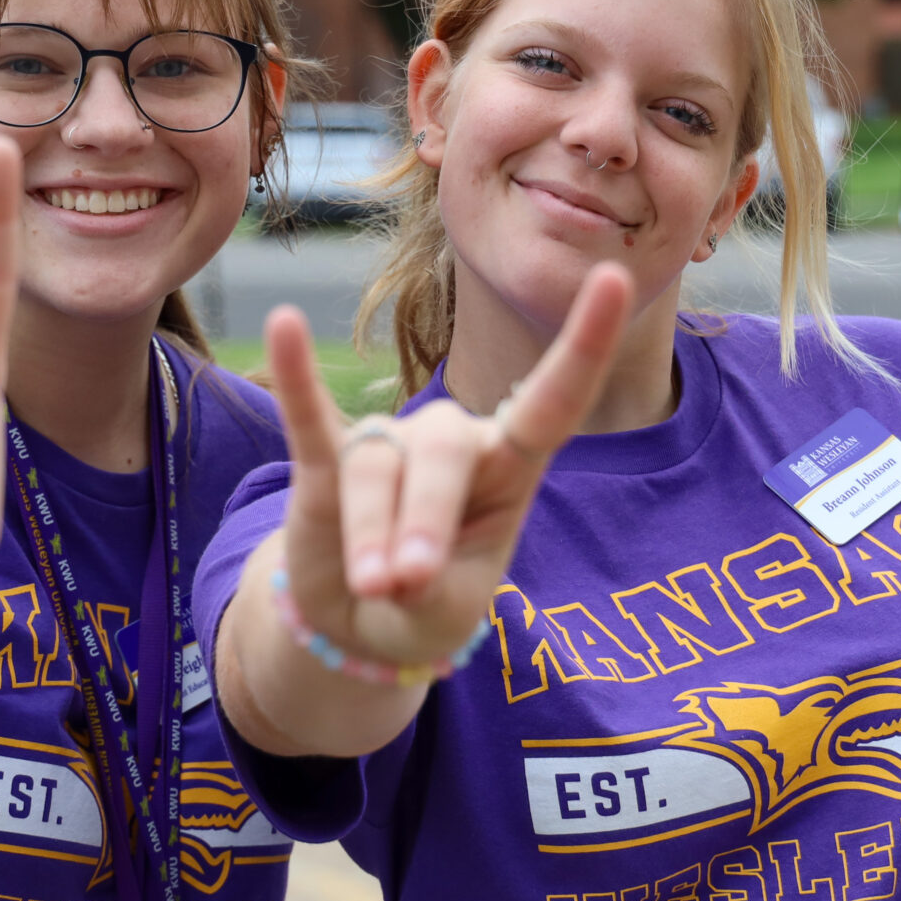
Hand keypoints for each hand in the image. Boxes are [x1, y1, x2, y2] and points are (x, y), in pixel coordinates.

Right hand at [264, 264, 632, 670]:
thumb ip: (431, 588)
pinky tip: (285, 324)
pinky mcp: (324, 462)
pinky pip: (309, 415)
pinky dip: (297, 376)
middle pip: (445, 450)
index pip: (553, 402)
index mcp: (509, 470)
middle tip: (408, 582)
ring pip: (376, 468)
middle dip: (426, 517)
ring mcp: (387, 446)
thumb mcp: (446, 613)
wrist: (359, 622)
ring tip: (372, 587)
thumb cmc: (425, 605)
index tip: (615, 278)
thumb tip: (388, 567)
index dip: (584, 344)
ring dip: (370, 532)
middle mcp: (451, 442)